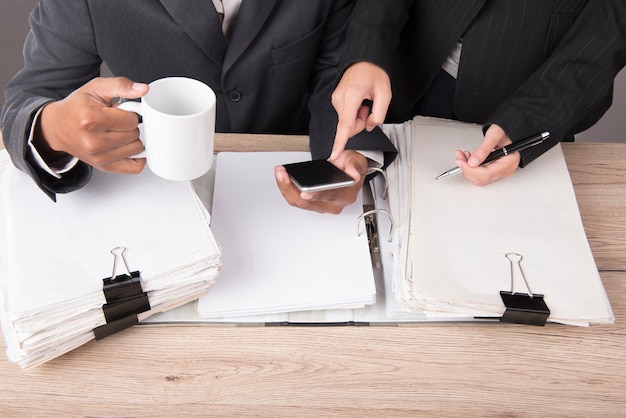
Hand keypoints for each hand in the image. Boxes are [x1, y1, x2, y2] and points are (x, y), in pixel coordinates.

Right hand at [35, 77, 149, 173]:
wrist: (58, 127)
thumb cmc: (77, 107)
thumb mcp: (96, 88)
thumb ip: (121, 85)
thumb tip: (143, 89)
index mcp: (91, 120)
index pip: (131, 120)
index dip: (129, 113)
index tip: (118, 111)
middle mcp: (94, 142)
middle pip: (135, 134)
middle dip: (129, 126)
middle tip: (115, 122)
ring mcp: (99, 158)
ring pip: (137, 149)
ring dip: (131, 139)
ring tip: (116, 132)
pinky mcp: (104, 167)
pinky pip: (135, 167)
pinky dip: (137, 156)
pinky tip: (126, 146)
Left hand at [275, 150, 367, 213]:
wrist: (347, 170)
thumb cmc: (351, 167)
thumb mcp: (357, 161)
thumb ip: (355, 166)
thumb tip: (353, 174)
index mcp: (346, 195)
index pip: (330, 197)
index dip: (317, 195)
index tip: (305, 192)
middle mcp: (334, 204)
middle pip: (308, 203)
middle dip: (292, 189)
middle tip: (283, 175)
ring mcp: (322, 205)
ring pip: (299, 203)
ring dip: (286, 189)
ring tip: (280, 173)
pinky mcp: (313, 203)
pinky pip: (297, 200)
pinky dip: (287, 189)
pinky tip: (282, 178)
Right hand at [330, 62, 390, 159]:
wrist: (363, 61)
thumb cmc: (373, 73)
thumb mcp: (385, 93)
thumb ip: (379, 114)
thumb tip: (370, 126)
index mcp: (352, 95)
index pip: (345, 124)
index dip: (340, 142)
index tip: (334, 154)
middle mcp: (340, 98)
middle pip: (349, 126)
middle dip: (361, 123)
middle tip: (369, 108)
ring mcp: (336, 99)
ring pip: (348, 122)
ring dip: (358, 117)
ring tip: (364, 103)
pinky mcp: (336, 100)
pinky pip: (346, 115)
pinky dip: (354, 112)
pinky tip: (359, 101)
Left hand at [454, 124, 518, 185]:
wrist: (507, 131)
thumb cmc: (505, 131)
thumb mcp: (494, 135)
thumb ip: (483, 149)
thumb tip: (473, 163)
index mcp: (509, 162)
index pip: (487, 174)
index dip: (471, 170)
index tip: (461, 162)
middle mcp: (505, 170)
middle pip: (481, 179)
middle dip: (467, 169)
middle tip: (459, 157)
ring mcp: (500, 171)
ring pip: (478, 178)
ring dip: (467, 168)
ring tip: (463, 156)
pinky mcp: (493, 170)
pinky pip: (479, 174)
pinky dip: (470, 167)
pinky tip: (468, 158)